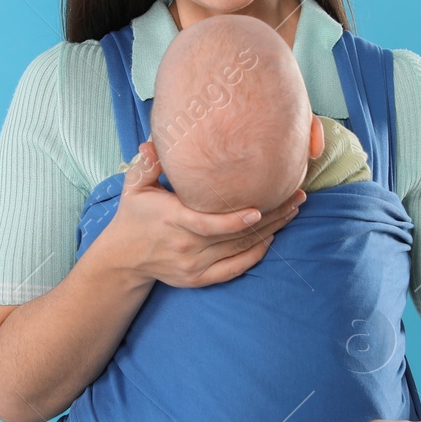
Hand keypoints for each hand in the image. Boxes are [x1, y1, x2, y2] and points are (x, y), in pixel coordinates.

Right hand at [104, 140, 304, 288]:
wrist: (123, 258)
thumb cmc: (134, 215)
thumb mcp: (134, 186)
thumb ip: (147, 164)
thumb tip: (154, 142)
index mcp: (173, 220)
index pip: (208, 224)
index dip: (235, 219)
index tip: (259, 207)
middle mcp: (186, 247)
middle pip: (235, 236)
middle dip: (270, 217)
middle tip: (297, 197)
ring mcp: (193, 266)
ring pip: (239, 251)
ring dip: (270, 232)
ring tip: (293, 212)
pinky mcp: (198, 279)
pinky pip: (233, 269)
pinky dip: (255, 256)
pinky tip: (272, 238)